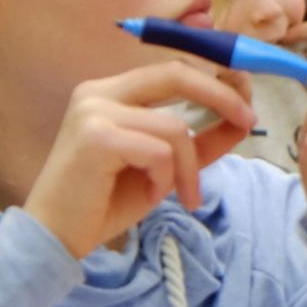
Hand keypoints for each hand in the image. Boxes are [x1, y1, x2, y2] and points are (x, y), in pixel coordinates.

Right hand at [22, 64, 255, 259]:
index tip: (246, 98)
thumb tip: (242, 119)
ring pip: (174, 128)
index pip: (172, 70)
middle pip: (176, 74)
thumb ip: (198, 141)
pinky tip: (153, 196)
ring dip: (189, 168)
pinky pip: (158, 152)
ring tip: (182, 195)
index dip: (214, 80)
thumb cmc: (105, 202)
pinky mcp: (95, 137)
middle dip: (221, 97)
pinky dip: (166, 178)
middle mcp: (98, 91)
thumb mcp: (163, 168)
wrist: (58, 237)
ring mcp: (93, 111)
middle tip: (248, 122)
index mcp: (111, 92)